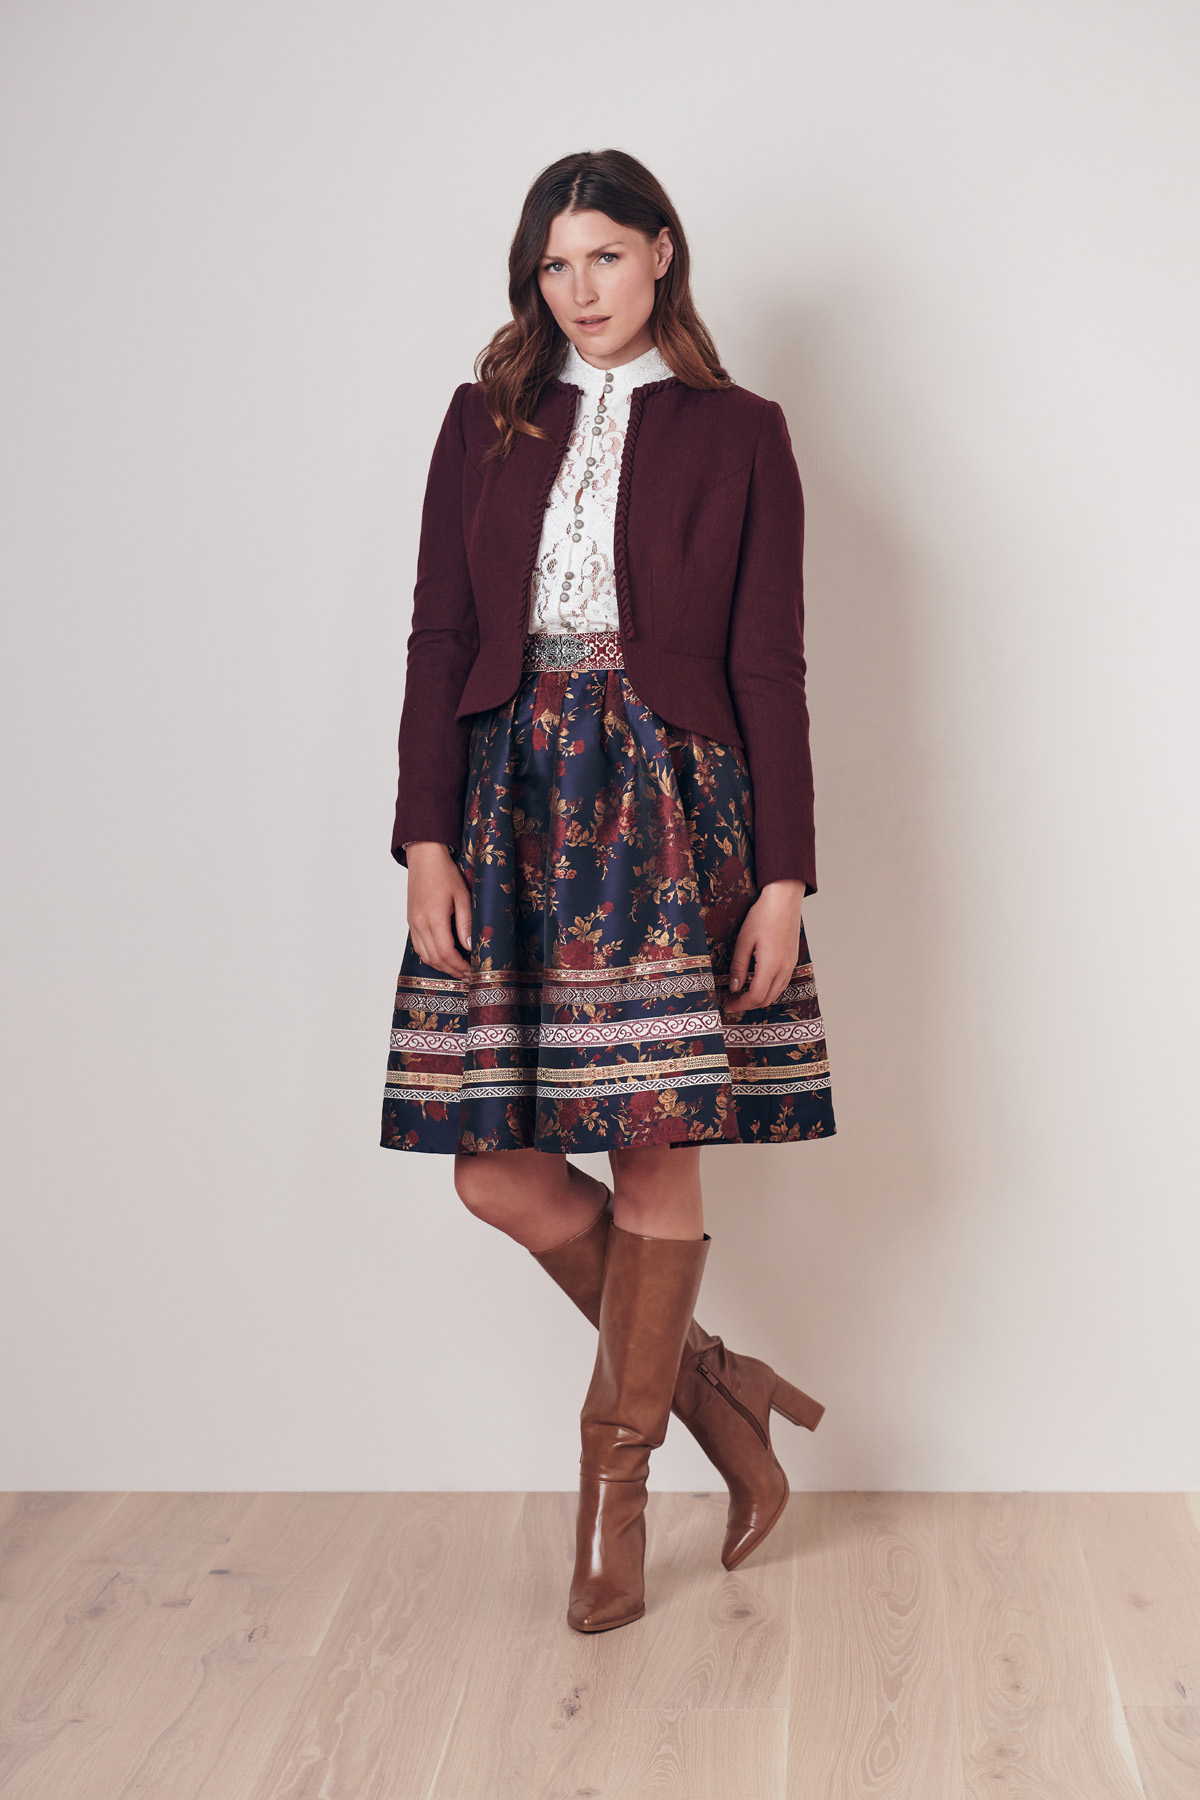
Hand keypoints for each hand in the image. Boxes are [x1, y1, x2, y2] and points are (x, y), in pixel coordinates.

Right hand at [405, 842, 471, 977]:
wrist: (424, 858)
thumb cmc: (445, 873)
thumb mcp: (462, 896)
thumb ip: (466, 923)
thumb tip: (470, 947)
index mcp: (433, 919)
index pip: (445, 953)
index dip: (459, 966)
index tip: (472, 971)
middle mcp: (419, 924)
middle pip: (434, 959)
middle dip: (452, 970)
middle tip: (468, 975)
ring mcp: (412, 924)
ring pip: (425, 956)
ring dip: (441, 966)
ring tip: (458, 969)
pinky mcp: (411, 922)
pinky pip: (419, 947)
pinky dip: (431, 957)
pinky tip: (443, 957)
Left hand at [724, 879, 803, 1013]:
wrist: (784, 900)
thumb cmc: (763, 916)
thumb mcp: (744, 941)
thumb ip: (739, 967)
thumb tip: (733, 987)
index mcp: (771, 966)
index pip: (755, 996)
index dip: (740, 1004)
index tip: (728, 1005)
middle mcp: (784, 969)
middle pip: (766, 999)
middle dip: (748, 1004)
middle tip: (732, 1000)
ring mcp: (790, 965)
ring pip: (776, 993)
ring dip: (759, 998)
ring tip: (742, 994)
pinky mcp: (792, 960)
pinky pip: (782, 983)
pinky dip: (769, 990)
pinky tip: (758, 983)